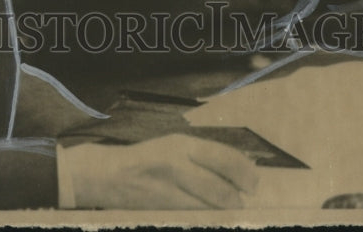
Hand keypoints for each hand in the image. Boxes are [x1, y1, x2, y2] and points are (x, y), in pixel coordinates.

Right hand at [60, 132, 257, 208]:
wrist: (107, 174)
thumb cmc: (148, 160)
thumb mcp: (174, 147)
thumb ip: (203, 157)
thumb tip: (242, 171)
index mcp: (182, 143)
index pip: (224, 158)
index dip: (245, 173)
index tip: (254, 183)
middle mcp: (175, 163)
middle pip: (219, 189)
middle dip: (235, 200)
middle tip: (241, 203)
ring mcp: (166, 189)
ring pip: (207, 209)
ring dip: (222, 213)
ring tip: (227, 212)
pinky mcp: (159, 209)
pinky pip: (191, 218)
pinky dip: (204, 219)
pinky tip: (207, 217)